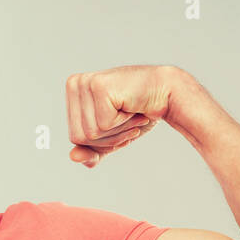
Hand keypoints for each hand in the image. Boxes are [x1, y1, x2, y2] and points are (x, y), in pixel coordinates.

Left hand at [65, 64, 180, 167]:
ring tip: (130, 113)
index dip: (100, 141)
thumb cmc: (137, 113)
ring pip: (90, 133)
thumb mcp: (110, 139)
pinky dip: (122, 123)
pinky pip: (102, 125)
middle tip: (127, 120)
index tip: (118, 124)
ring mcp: (85, 83)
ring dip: (117, 130)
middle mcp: (74, 83)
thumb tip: (73, 157)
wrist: (166, 94)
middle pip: (78, 137)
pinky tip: (131, 107)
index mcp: (72, 91)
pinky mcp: (99, 87)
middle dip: (108, 138)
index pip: (75, 137)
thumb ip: (91, 152)